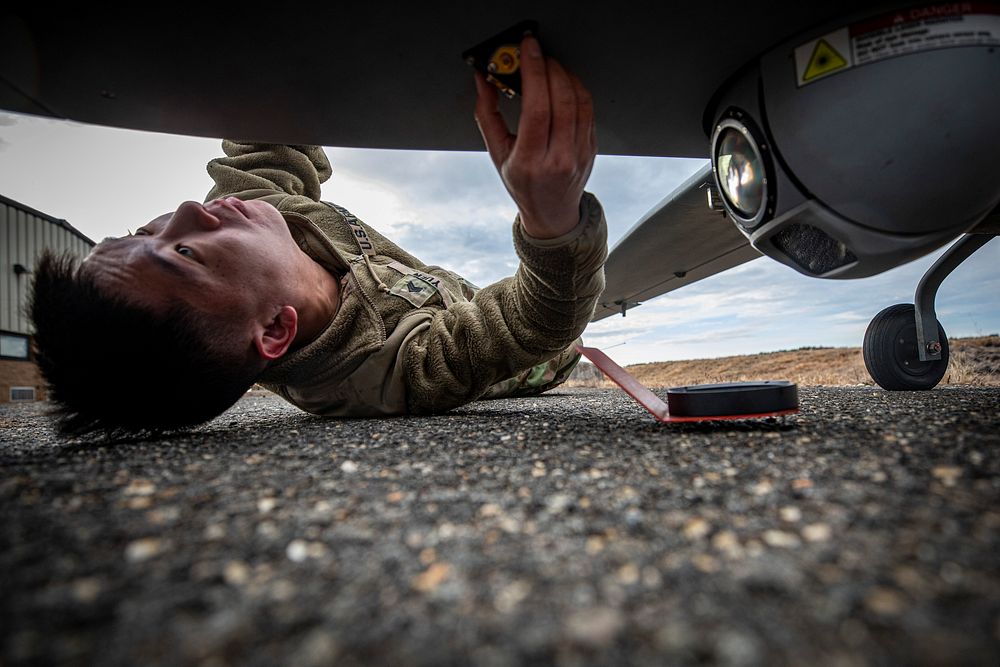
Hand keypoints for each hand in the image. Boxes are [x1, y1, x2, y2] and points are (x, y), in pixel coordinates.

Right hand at [474, 36, 596, 239]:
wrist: (552, 212)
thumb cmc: (522, 184)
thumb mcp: (497, 153)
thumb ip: (487, 114)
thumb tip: (483, 79)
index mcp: (531, 161)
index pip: (537, 109)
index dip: (533, 73)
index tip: (527, 49)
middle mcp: (559, 158)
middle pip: (561, 100)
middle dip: (548, 67)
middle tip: (535, 53)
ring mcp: (580, 152)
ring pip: (579, 100)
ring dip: (563, 73)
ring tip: (547, 65)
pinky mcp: (592, 145)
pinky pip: (588, 107)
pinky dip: (576, 86)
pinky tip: (562, 81)